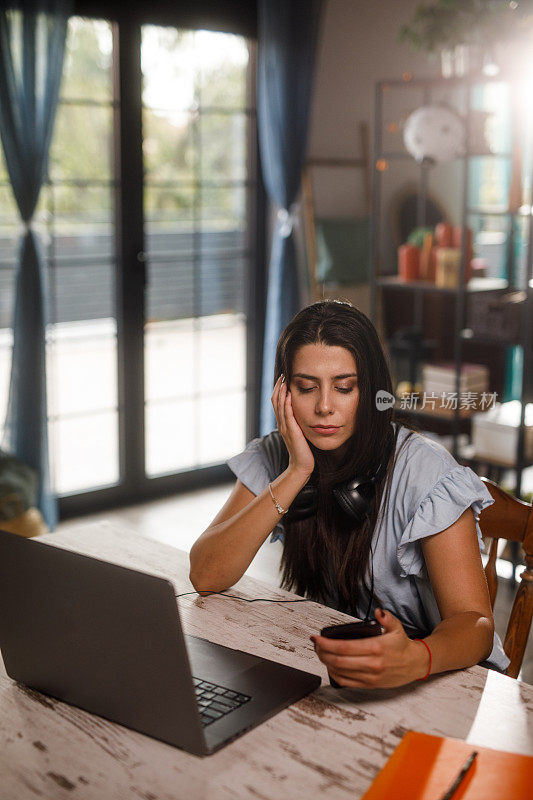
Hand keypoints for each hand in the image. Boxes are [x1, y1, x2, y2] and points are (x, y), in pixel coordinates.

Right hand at [271, 374, 313, 476]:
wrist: (302, 465)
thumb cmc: (303, 449)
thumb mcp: (299, 432)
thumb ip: (297, 422)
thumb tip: (301, 411)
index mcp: (282, 423)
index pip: (277, 402)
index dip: (279, 390)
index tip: (283, 378)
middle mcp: (281, 423)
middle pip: (275, 401)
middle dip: (279, 387)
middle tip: (282, 374)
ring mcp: (285, 427)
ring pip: (279, 406)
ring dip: (281, 392)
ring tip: (284, 380)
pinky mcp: (291, 431)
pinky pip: (287, 414)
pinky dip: (286, 403)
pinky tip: (289, 394)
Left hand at [310, 608, 429, 687]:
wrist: (415, 664)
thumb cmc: (402, 645)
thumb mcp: (397, 627)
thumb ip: (387, 618)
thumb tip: (379, 612)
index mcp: (376, 648)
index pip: (344, 647)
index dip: (326, 644)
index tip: (317, 638)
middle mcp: (372, 664)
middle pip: (338, 661)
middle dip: (322, 653)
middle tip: (315, 645)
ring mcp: (370, 676)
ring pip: (340, 672)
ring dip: (326, 663)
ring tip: (320, 653)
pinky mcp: (370, 685)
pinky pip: (347, 682)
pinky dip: (335, 674)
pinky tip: (331, 666)